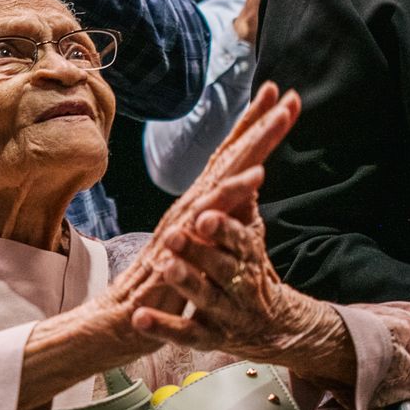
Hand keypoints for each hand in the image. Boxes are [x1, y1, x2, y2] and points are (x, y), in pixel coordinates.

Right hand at [96, 84, 300, 332]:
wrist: (125, 318)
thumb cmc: (164, 285)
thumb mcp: (203, 247)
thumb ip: (221, 220)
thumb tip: (246, 196)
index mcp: (201, 203)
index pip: (230, 157)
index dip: (252, 128)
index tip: (279, 101)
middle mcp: (193, 201)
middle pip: (230, 153)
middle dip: (258, 121)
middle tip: (284, 92)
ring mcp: (188, 216)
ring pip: (226, 172)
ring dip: (254, 143)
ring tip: (280, 118)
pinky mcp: (185, 239)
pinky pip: (214, 211)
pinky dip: (236, 190)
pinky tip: (259, 174)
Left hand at [131, 207, 342, 369]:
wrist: (276, 329)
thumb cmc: (254, 276)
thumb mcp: (253, 244)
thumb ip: (244, 211)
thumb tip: (249, 168)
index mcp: (251, 260)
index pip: (241, 241)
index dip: (224, 229)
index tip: (205, 215)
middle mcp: (241, 288)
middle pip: (222, 269)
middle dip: (200, 252)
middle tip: (174, 236)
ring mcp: (225, 315)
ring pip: (205, 298)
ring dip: (185, 282)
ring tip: (164, 267)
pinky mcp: (207, 338)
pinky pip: (185, 333)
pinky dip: (162, 327)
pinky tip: (139, 318)